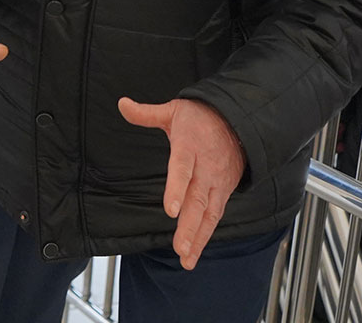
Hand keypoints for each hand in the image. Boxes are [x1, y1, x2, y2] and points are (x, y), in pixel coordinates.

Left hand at [118, 96, 246, 269]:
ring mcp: (217, 182)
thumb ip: (147, 113)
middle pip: (197, 200)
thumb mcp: (173, 110)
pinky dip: (205, 235)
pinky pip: (215, 216)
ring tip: (186, 258)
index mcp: (191, 146)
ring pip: (208, 213)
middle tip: (180, 248)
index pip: (183, 169)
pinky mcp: (224, 192)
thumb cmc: (200, 118)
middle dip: (189, 226)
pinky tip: (194, 251)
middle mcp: (206, 168)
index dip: (177, 189)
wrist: (238, 121)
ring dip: (198, 237)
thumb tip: (122, 104)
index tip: (170, 210)